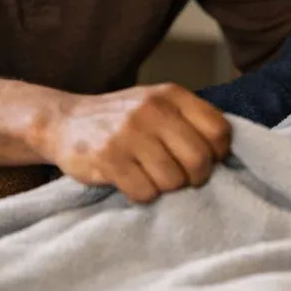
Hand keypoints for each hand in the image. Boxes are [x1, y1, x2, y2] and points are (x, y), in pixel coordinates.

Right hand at [38, 84, 231, 202]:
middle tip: (182, 178)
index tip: (207, 161)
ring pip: (173, 180)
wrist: (64, 122)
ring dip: (165, 187)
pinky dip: (142, 194)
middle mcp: (152, 110)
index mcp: (171, 95)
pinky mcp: (108, 158)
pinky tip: (131, 181)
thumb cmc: (122, 120)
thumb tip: (226, 152)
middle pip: (200, 160)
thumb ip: (189, 120)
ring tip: (151, 176)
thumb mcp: (157, 105)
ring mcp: (129, 134)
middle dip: (195, 178)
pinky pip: (145, 192)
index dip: (218, 154)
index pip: (219, 130)